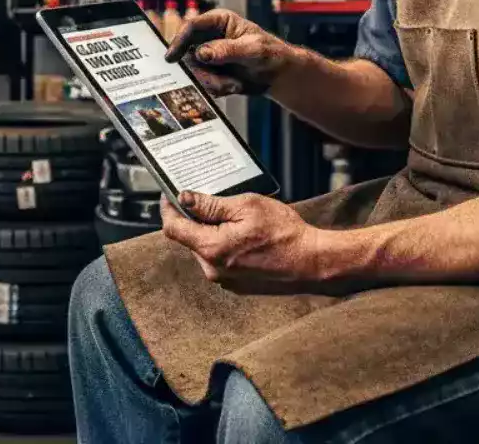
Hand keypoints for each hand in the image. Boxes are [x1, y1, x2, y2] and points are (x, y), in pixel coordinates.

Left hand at [161, 191, 326, 293]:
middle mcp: (212, 268)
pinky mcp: (235, 283)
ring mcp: (224, 279)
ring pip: (205, 248)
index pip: (174, 228)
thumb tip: (185, 199)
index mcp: (211, 249)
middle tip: (211, 199)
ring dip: (211, 231)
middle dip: (195, 218)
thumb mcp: (246, 207)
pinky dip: (224, 244)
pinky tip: (244, 234)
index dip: (168, 209)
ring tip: (235, 217)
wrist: (310, 261)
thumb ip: (211, 204)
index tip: (169, 195)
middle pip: (189, 238)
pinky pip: (220, 258)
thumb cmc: (283, 233)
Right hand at [164, 8, 295, 96]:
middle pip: (187, 53)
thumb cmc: (271, 53)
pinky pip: (202, 83)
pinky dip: (217, 88)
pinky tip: (233, 85)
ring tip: (234, 83)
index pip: (191, 26)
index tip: (172, 57)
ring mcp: (207, 56)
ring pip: (194, 71)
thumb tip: (202, 53)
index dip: (179, 40)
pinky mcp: (209, 72)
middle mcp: (208, 37)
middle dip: (201, 71)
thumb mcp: (252, 50)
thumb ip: (227, 50)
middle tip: (218, 82)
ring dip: (213, 82)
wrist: (278, 75)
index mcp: (218, 21)